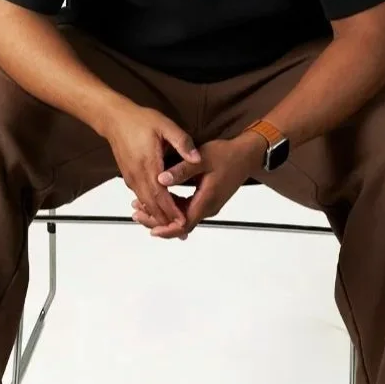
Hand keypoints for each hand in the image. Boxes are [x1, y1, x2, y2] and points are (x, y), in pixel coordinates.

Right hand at [101, 104, 202, 238]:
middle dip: (166, 220)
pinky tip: (158, 212)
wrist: (114, 119)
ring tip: (172, 227)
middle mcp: (137, 175)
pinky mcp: (129, 177)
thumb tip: (197, 159)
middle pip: (152, 205)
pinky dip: (150, 207)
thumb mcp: (165, 126)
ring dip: (157, 216)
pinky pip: (140, 197)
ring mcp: (131, 178)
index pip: (161, 195)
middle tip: (181, 231)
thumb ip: (182, 142)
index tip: (184, 222)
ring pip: (145, 203)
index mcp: (148, 164)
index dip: (172, 211)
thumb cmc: (139, 121)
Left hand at [130, 135, 264, 237]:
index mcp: (207, 200)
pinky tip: (159, 199)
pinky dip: (172, 208)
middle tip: (138, 214)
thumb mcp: (202, 159)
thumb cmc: (227, 155)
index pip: (184, 224)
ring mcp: (209, 204)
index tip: (150, 227)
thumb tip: (161, 179)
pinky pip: (187, 209)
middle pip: (180, 224)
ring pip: (183, 218)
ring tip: (141, 207)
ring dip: (163, 214)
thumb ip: (182, 170)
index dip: (166, 228)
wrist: (246, 155)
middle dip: (158, 222)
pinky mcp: (207, 199)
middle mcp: (208, 207)